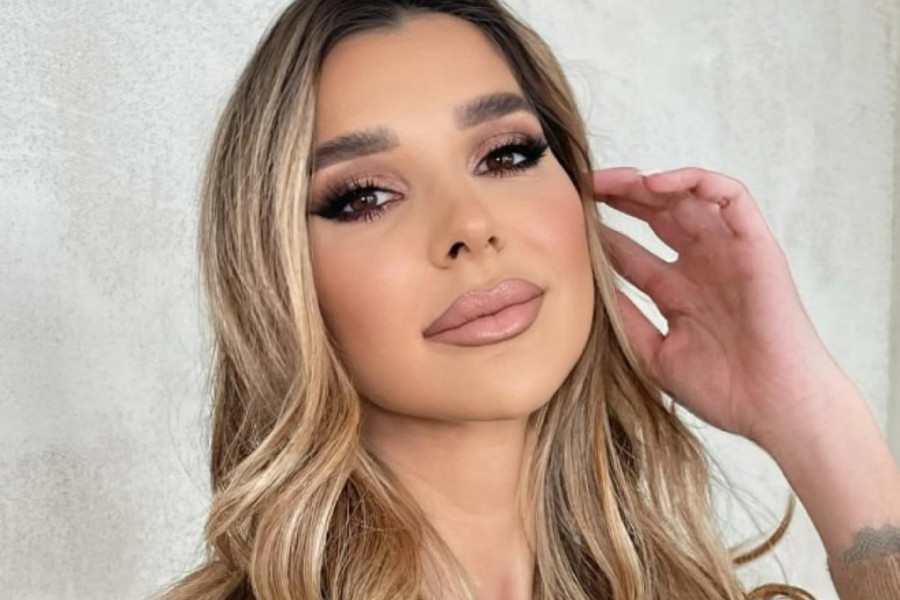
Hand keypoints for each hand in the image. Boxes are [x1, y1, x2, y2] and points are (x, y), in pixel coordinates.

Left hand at [593, 166, 849, 451]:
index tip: (564, 224)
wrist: (777, 409)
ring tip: (609, 180)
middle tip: (580, 188)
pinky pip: (731, 197)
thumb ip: (624, 318)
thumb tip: (585, 288)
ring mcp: (728, 254)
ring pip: (687, 198)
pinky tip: (655, 185)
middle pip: (654, 217)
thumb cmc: (723, 391)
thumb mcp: (654, 353)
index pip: (631, 252)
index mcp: (678, 293)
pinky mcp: (756, 245)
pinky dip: (696, 182)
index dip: (600, 234)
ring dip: (646, 183)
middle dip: (618, 197)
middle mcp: (701, 267)